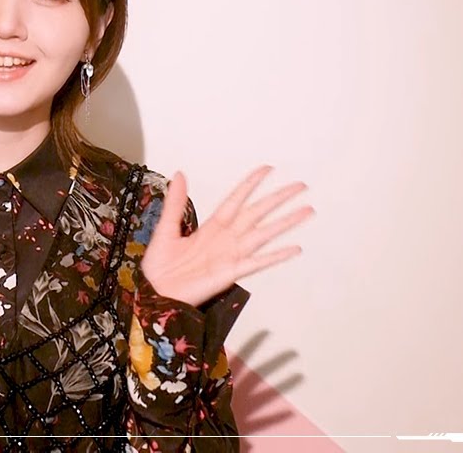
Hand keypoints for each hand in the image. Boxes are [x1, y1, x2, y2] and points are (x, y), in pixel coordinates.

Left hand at [140, 165, 312, 307]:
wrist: (156, 293)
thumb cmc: (159, 266)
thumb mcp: (166, 229)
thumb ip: (175, 203)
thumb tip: (180, 175)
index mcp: (211, 227)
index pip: (236, 200)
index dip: (251, 184)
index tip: (267, 170)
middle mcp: (226, 239)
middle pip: (257, 213)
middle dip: (278, 199)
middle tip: (299, 186)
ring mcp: (231, 255)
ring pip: (264, 234)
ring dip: (285, 222)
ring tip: (306, 211)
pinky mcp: (231, 273)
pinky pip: (257, 262)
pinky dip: (276, 255)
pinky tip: (294, 248)